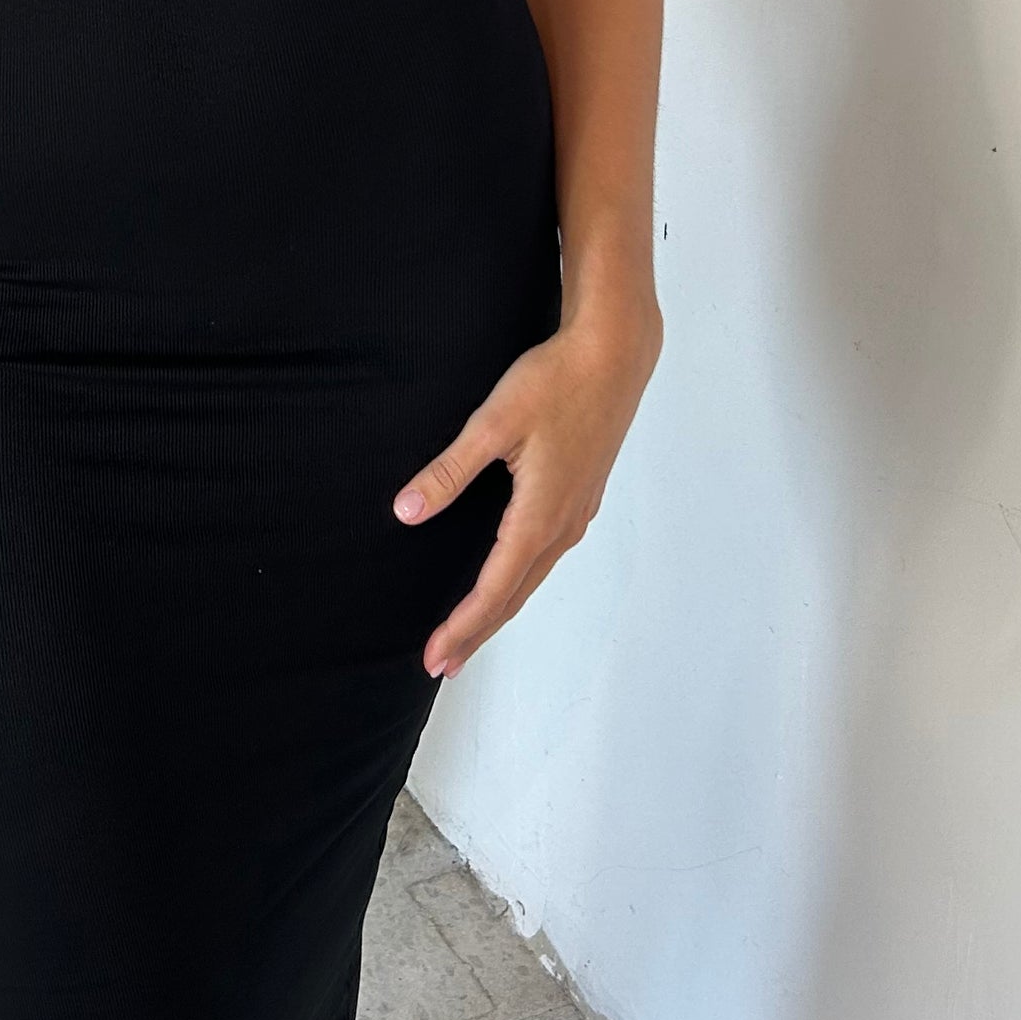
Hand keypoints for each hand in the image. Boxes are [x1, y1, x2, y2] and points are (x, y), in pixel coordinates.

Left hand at [393, 297, 661, 678]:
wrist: (614, 355)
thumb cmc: (555, 382)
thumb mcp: (492, 423)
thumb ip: (449, 471)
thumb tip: (406, 513)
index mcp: (539, 516)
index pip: (493, 590)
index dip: (461, 627)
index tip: (434, 657)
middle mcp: (563, 525)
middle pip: (514, 596)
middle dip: (477, 633)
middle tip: (443, 665)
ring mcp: (577, 514)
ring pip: (532, 579)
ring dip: (499, 610)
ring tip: (469, 633)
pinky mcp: (582, 497)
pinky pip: (545, 557)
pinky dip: (519, 581)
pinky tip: (508, 578)